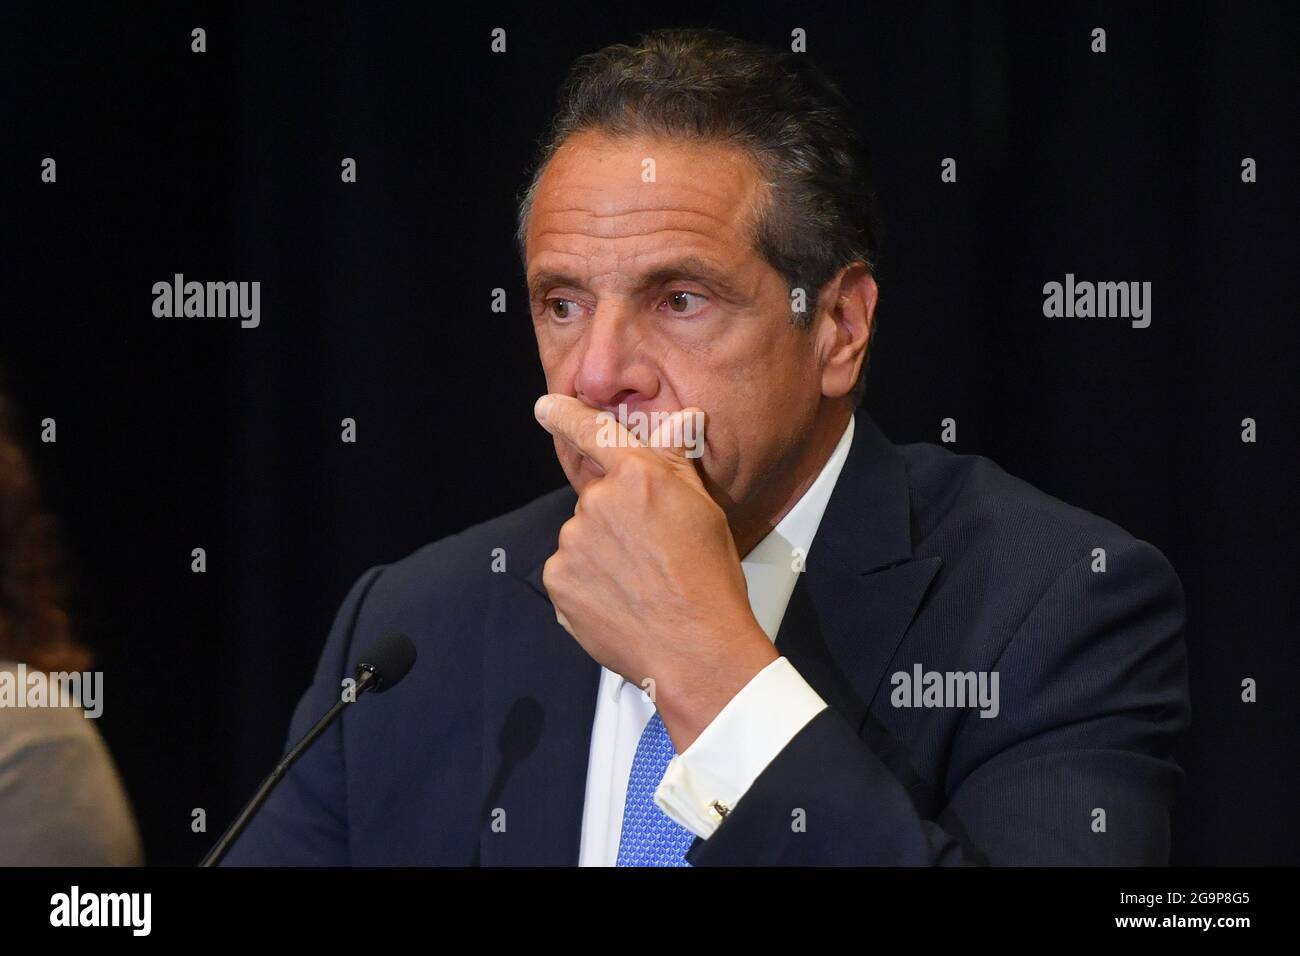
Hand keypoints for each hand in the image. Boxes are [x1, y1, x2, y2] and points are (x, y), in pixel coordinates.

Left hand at [534, 394, 778, 751]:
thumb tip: (682, 419)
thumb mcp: (704, 509)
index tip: (546, 407)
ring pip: (582, 538)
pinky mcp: (558, 579)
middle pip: (597, 499)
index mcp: (638, 474)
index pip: (591, 430)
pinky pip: (569, 572)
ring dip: (602, 554)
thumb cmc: (708, 580)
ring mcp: (573, 542)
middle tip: (651, 553)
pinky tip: (619, 600)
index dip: (565, 414)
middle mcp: (598, 501)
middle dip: (616, 520)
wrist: (695, 648)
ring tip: (640, 583)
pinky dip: (588, 584)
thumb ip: (677, 461)